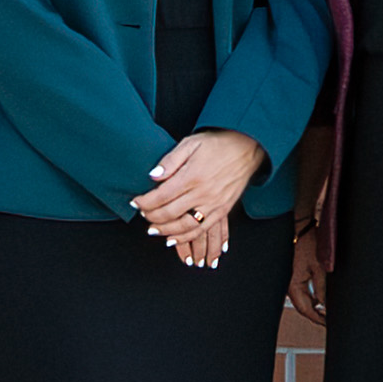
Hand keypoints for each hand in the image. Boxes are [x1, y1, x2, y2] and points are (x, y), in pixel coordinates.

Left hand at [134, 128, 262, 269]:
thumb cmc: (217, 143)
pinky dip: (185, 237)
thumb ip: (170, 160)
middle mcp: (203, 193)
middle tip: (142, 215)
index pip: (161, 196)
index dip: (144, 202)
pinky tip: (174, 238)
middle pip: (169, 213)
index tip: (135, 202)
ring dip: (165, 231)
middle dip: (151, 217)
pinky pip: (201, 230)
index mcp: (192, 176)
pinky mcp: (222, 210)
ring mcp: (214, 204)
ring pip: (184, 226)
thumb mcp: (190, 143)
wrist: (247, 146)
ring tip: (153, 230)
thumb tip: (152, 176)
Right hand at [288, 219, 327, 321]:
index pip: (305, 310)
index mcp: (293, 286)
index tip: (328, 325)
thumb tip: (326, 306)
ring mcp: (293, 283)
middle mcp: (290, 286)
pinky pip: (305, 294)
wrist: (302, 229)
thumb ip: (322, 288)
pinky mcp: (297, 278)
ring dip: (316, 308)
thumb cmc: (308, 244)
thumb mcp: (319, 267)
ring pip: (304, 302)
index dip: (317, 319)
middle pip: (304, 308)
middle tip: (331, 322)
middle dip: (317, 316)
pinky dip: (313, 300)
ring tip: (329, 314)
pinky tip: (323, 302)